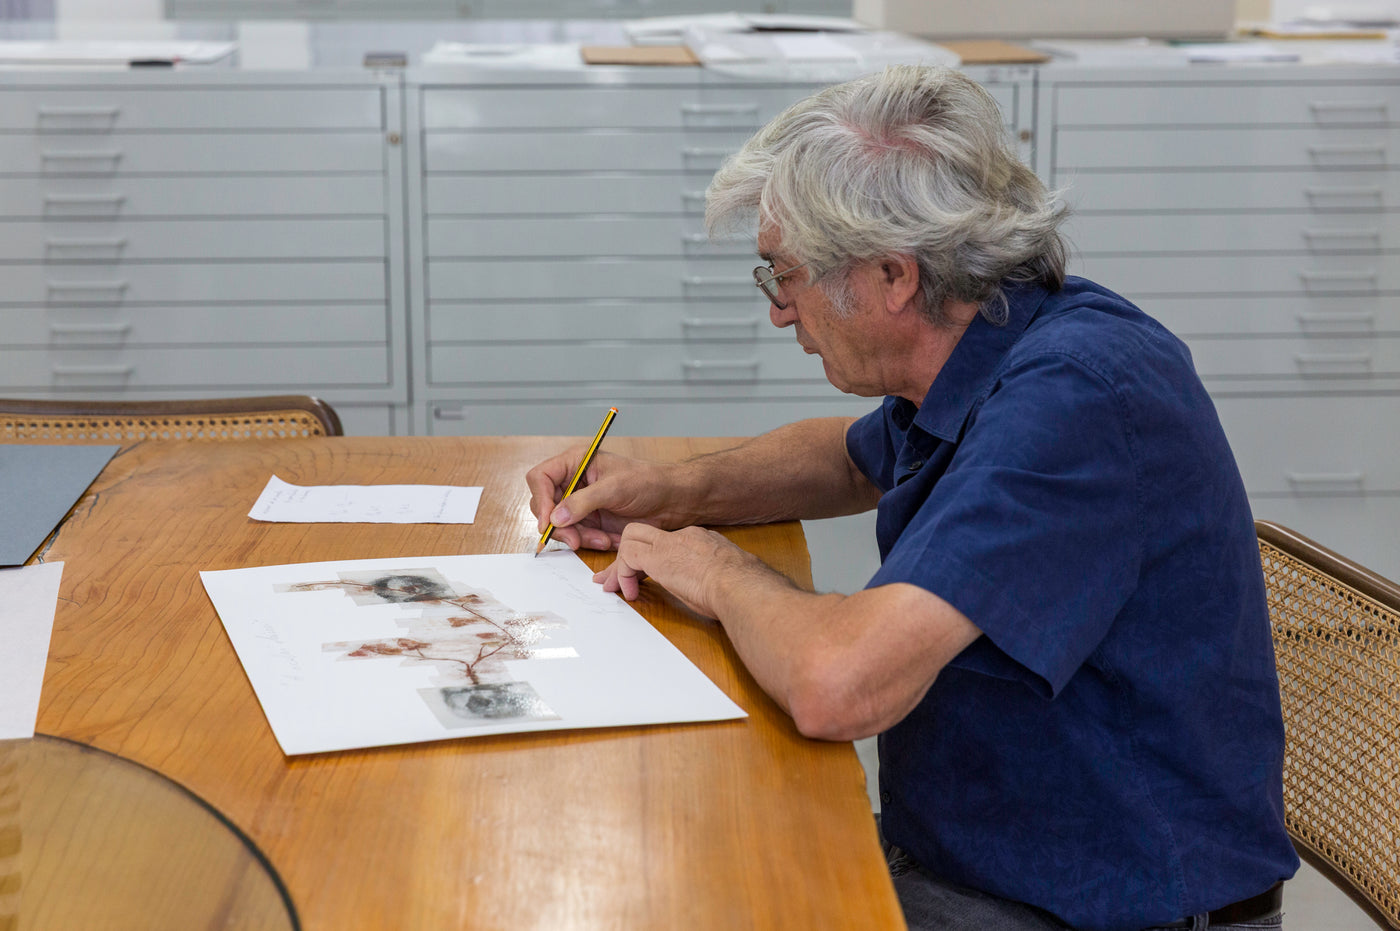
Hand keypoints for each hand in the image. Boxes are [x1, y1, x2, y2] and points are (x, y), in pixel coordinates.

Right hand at [525, 449, 692, 551]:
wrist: (673, 501)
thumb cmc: (649, 483)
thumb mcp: (615, 489)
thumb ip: (582, 502)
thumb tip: (555, 518)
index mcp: (576, 463)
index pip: (541, 477)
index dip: (542, 500)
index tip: (549, 522)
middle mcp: (574, 482)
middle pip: (545, 505)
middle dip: (559, 525)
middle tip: (575, 540)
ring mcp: (581, 502)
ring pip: (559, 525)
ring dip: (577, 536)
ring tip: (601, 540)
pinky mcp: (590, 520)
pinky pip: (576, 535)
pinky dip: (588, 541)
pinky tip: (607, 541)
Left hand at [594, 523, 763, 617]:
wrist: (742, 585)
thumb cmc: (742, 588)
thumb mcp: (727, 577)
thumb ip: (714, 576)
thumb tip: (711, 588)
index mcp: (701, 540)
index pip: (666, 542)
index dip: (652, 560)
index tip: (646, 575)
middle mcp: (683, 536)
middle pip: (644, 534)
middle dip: (627, 554)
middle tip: (617, 578)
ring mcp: (669, 544)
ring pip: (630, 539)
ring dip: (620, 565)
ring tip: (617, 588)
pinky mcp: (657, 558)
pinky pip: (626, 557)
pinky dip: (622, 574)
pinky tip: (630, 592)